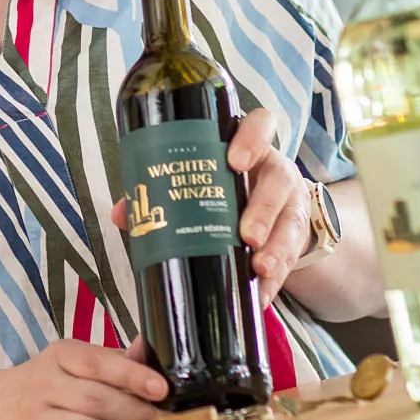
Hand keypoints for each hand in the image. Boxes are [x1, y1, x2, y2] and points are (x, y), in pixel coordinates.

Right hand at [0, 338, 166, 419]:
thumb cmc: (38, 384)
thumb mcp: (68, 362)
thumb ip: (109, 359)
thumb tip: (147, 347)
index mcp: (60, 354)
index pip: (98, 360)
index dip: (131, 374)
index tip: (161, 387)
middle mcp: (46, 381)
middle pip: (96, 398)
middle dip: (137, 413)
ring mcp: (38, 415)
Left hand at [108, 109, 309, 304]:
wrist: (270, 202)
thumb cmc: (224, 182)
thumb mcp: (203, 176)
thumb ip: (163, 189)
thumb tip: (122, 214)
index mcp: (250, 145)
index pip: (261, 125)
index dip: (252, 139)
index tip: (234, 162)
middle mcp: (275, 170)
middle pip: (279, 181)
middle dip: (263, 210)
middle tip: (247, 235)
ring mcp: (291, 203)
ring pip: (291, 222)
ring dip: (276, 249)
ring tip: (258, 269)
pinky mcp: (297, 236)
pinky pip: (292, 257)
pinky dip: (275, 279)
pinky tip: (260, 294)